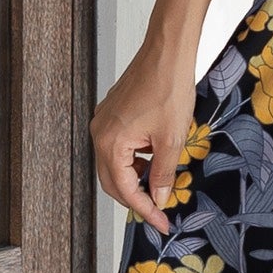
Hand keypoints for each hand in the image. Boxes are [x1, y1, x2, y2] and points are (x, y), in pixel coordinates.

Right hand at [88, 38, 198, 236]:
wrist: (167, 51)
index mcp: (110, 143)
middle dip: (136, 198)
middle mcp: (100, 133)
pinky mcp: (113, 112)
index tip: (161, 221)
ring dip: (135, 177)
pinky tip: (153, 158)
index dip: (145, 210)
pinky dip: (134, 159)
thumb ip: (164, 173)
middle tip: (159, 209)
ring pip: (115, 163)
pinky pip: (118, 146)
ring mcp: (104, 121)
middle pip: (112, 180)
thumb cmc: (169, 87)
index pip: (124, 189)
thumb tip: (160, 197)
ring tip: (160, 183)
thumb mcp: (172, 138)